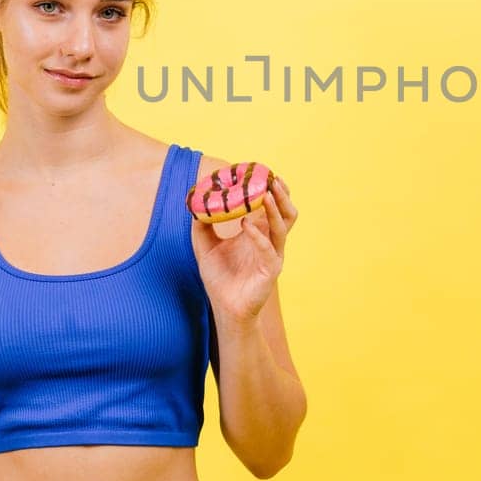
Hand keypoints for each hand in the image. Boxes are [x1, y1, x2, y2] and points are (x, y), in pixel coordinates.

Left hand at [190, 175, 297, 325]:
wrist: (225, 309)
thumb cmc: (220, 279)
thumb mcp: (205, 247)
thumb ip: (201, 226)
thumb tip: (194, 204)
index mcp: (258, 233)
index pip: (271, 206)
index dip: (270, 189)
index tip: (261, 171)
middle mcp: (270, 241)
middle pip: (286, 212)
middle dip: (282, 194)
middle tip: (272, 178)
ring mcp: (273, 255)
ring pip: (283, 227)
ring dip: (276, 209)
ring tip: (266, 194)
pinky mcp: (271, 271)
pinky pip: (269, 250)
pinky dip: (258, 236)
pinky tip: (246, 225)